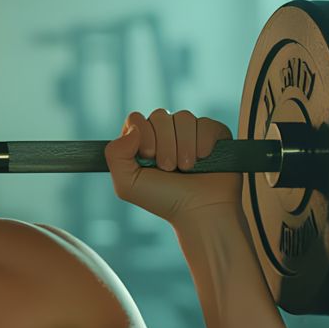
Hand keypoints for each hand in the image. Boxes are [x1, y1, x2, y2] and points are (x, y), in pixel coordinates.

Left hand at [104, 109, 242, 223]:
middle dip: (164, 145)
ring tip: (186, 168)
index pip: (136, 119)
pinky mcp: (213, 134)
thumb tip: (133, 129)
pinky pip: (205, 123)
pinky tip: (203, 159)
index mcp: (142, 141)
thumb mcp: (127, 184)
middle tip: (169, 168)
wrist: (200, 211)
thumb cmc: (163, 199)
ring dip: (184, 146)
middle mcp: (165, 132)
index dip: (143, 136)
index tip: (149, 158)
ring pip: (183, 118)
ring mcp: (189, 132)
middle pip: (159, 116)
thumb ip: (115, 154)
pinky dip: (203, 142)